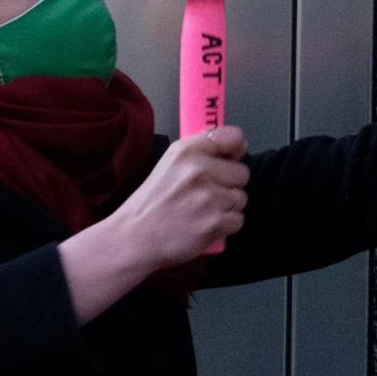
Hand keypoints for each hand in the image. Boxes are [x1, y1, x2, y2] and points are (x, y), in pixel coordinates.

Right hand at [59, 126, 248, 321]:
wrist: (134, 238)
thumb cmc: (151, 202)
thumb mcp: (169, 164)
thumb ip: (199, 153)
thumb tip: (237, 146)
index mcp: (187, 152)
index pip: (233, 137)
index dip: (236, 149)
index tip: (230, 159)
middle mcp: (200, 170)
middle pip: (242, 172)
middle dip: (229, 184)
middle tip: (207, 194)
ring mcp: (210, 197)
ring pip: (241, 198)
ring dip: (227, 207)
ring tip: (203, 211)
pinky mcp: (216, 222)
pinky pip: (238, 220)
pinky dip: (225, 225)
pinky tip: (205, 225)